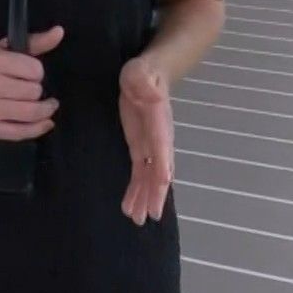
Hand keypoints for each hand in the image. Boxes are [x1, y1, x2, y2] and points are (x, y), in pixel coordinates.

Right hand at [0, 26, 64, 140]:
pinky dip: (38, 128)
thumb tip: (59, 32)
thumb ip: (34, 42)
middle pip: (34, 92)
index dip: (37, 72)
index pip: (35, 70)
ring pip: (31, 113)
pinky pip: (21, 132)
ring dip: (44, 110)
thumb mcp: (3, 49)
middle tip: (28, 90)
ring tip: (46, 106)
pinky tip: (44, 122)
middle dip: (36, 91)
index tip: (30, 74)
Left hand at [117, 54, 172, 224]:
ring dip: (144, 198)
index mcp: (159, 123)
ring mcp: (150, 147)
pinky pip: (139, 173)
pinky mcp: (140, 148)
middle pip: (159, 170)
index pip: (162, 146)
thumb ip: (143, 80)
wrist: (148, 76)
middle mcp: (159, 140)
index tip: (163, 184)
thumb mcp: (141, 73)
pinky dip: (135, 190)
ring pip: (149, 177)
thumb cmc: (144, 73)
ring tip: (136, 218)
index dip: (163, 165)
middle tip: (149, 215)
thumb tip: (149, 88)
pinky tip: (129, 206)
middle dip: (155, 193)